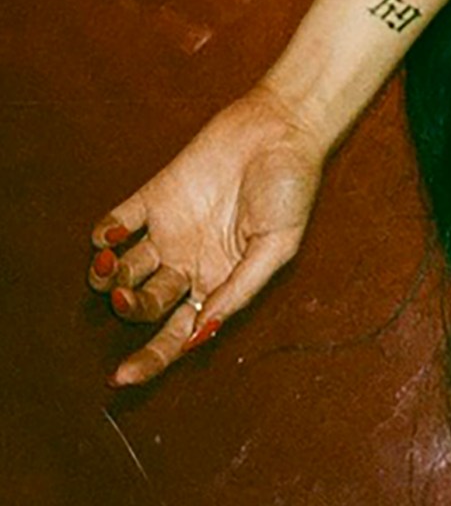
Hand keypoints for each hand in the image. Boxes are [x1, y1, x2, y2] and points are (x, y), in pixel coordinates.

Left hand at [87, 84, 324, 386]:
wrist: (281, 129)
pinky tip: (111, 238)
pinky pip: (117, 224)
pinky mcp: (154, 198)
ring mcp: (169, 232)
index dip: (152, 358)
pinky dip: (105, 236)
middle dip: (131, 309)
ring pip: (124, 271)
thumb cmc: (291, 189)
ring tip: (114, 267)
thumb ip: (239, 288)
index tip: (124, 376)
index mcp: (221, 283)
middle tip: (129, 297)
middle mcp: (190, 263)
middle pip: (147, 306)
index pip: (179, 333)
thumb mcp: (277, 246)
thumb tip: (201, 330)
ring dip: (109, 278)